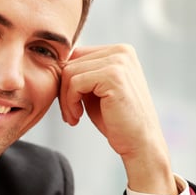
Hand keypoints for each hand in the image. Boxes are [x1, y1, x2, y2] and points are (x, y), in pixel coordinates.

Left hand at [59, 44, 174, 194]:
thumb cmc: (116, 120)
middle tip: (69, 114)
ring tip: (73, 117)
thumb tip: (56, 63)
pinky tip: (78, 117)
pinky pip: (75, 83)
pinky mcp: (113, 76)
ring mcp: (119, 61)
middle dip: (64, 90)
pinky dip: (70, 102)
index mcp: (119, 51)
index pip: (77, 55)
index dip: (67, 81)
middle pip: (71, 61)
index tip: (69, 104)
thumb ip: (82, 74)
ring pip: (69, 72)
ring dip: (65, 98)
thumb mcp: (96, 91)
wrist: (140, 143)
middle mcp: (121, 51)